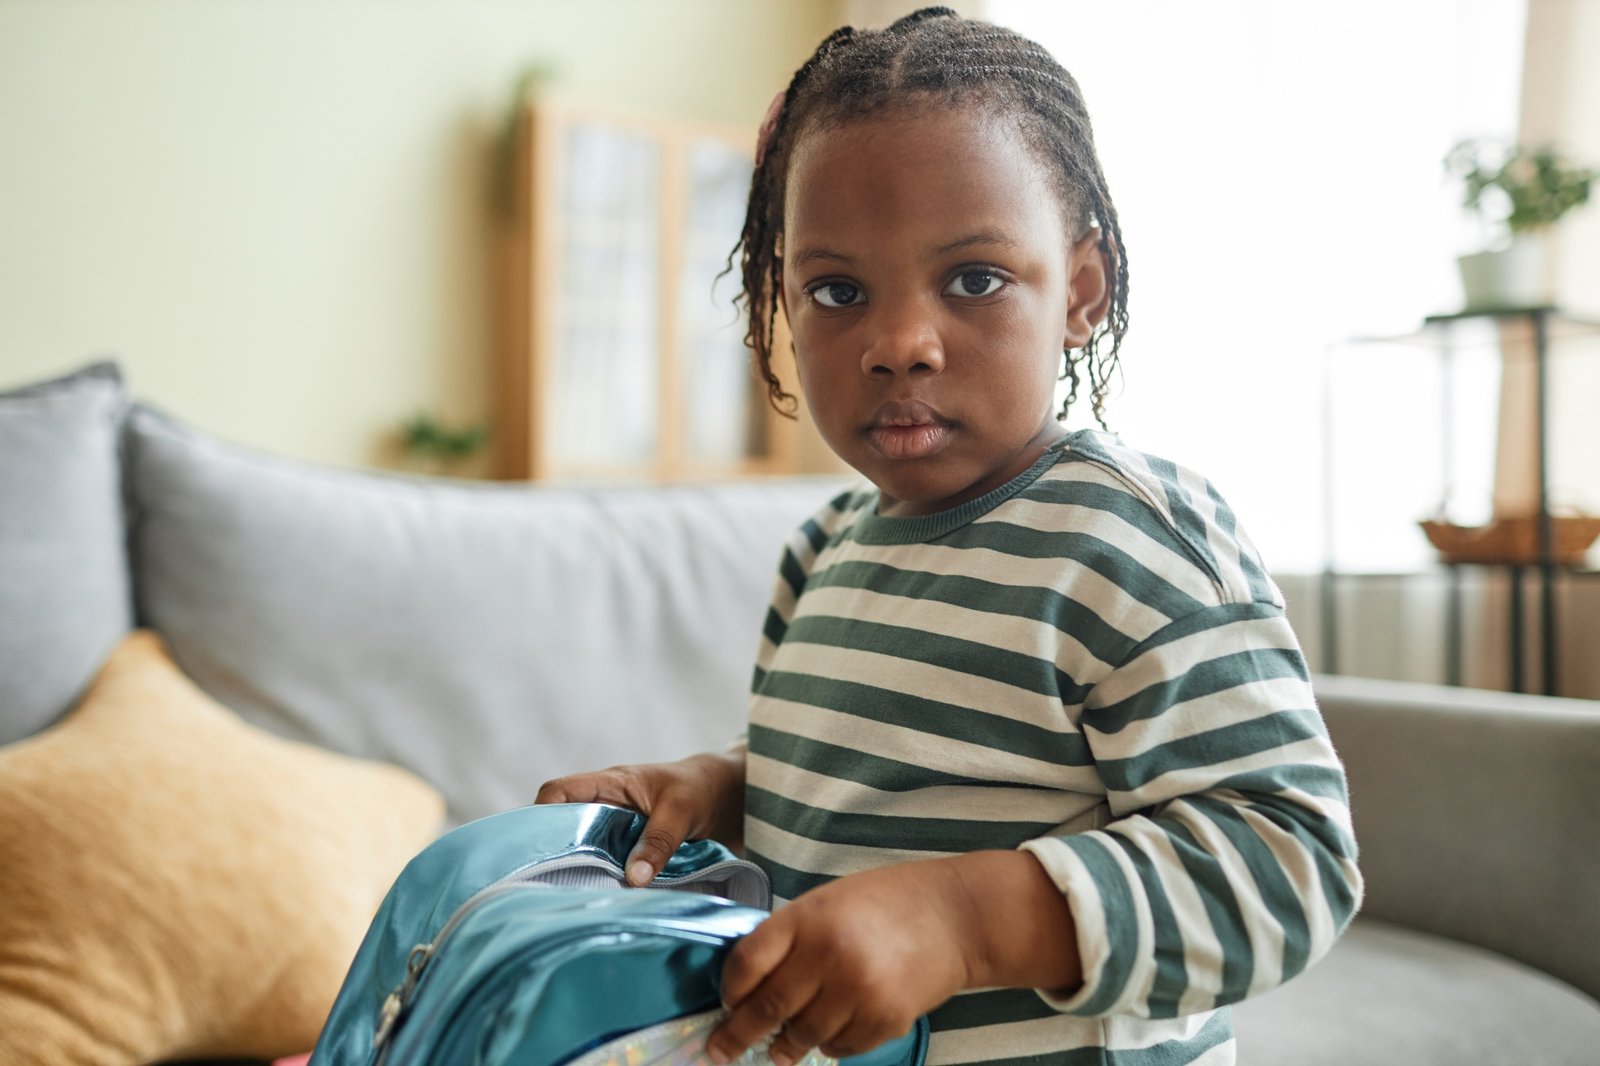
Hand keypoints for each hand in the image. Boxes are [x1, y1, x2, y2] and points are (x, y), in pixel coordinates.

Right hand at [535, 751, 744, 884]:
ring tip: (573, 901)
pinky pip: (605, 864)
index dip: (541, 814)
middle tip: (549, 887)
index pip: (559, 791)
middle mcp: (605, 806)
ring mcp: (614, 829)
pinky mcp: (627, 850)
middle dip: (553, 853)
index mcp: (610, 784)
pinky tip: (602, 902)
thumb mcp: (682, 811)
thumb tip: (633, 878)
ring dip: (579, 872)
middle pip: (561, 825)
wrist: (727, 796)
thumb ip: (659, 841)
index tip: (538, 848)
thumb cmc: (700, 790)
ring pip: (582, 849)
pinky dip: (602, 880)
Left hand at [706, 851, 1081, 1065]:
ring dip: (788, 1044)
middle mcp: (829, 955)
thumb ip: (789, 939)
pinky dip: (830, 1044)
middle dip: (737, 1036)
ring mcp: (859, 991)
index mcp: (808, 918)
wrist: (956, 915)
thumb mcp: (827, 902)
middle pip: (767, 1009)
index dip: (729, 991)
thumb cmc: (885, 903)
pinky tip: (836, 1027)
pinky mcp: (886, 1020)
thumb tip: (747, 988)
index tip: (725, 1005)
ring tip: (783, 1045)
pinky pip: (840, 1048)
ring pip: (802, 1036)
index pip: (747, 963)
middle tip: (719, 1052)